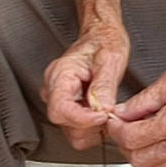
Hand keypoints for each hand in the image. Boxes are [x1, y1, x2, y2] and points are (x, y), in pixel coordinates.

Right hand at [42, 21, 132, 150]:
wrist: (101, 35)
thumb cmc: (104, 42)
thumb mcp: (110, 59)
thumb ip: (104, 86)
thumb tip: (103, 110)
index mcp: (60, 76)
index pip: (61, 109)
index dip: (83, 119)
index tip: (104, 116)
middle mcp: (54, 90)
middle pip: (65, 124)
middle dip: (91, 125)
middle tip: (111, 112)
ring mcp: (59, 100)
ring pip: (71, 131)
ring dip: (93, 128)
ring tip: (108, 110)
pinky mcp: (68, 107)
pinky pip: (77, 128)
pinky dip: (93, 128)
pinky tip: (103, 112)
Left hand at [104, 54, 165, 166]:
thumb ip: (146, 99)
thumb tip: (123, 112)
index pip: (132, 138)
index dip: (116, 129)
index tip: (114, 120)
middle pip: (139, 159)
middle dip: (127, 143)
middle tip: (126, 126)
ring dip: (143, 154)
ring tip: (146, 133)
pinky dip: (162, 161)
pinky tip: (164, 143)